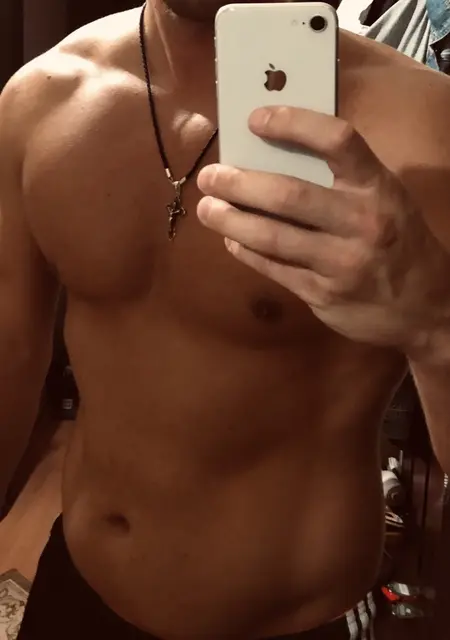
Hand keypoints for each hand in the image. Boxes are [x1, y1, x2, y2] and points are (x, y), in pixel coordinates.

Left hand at [197, 106, 448, 351]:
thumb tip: (274, 157)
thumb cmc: (399, 241)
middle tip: (210, 176)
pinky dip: (246, 251)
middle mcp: (361, 223)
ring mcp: (341, 263)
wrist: (427, 306)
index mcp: (378, 188)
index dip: (293, 124)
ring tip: (207, 208)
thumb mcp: (385, 200)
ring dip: (231, 220)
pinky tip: (231, 240)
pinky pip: (274, 268)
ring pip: (273, 237)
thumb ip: (343, 180)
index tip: (254, 119)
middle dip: (240, 183)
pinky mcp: (324, 295)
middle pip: (290, 195)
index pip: (337, 141)